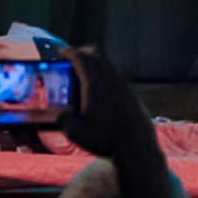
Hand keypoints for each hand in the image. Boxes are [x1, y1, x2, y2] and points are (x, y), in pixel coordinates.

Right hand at [56, 45, 158, 163]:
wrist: (136, 145)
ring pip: (107, 64)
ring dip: (96, 64)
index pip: (81, 58)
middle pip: (96, 54)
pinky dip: (105, 76)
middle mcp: (109, 79)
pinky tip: (102, 93)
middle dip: (83, 52)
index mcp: (94, 84)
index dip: (69, 52)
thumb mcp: (76, 134)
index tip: (62, 52)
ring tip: (86, 77)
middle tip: (73, 58)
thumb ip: (64, 121)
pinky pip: (115, 77)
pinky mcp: (131, 93)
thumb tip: (60, 115)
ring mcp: (123, 84)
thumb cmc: (105, 138)